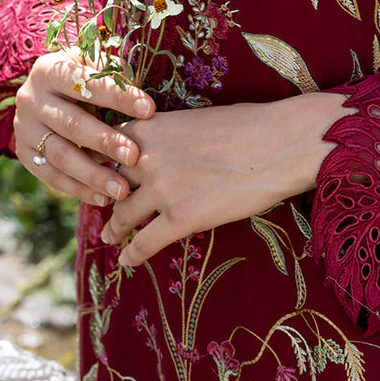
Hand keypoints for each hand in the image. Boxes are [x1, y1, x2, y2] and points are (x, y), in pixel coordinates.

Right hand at [14, 51, 155, 205]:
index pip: (86, 83)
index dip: (119, 96)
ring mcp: (24, 128)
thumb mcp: (97, 65)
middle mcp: (30, 98)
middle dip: (105, 141)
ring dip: (93, 174)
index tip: (149, 110)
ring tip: (121, 189)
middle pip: (71, 124)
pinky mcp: (24, 153)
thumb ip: (115, 75)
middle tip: (134, 156)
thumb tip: (142, 100)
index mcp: (50, 69)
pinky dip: (78, 188)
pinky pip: (51, 175)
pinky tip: (102, 198)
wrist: (49, 92)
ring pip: (60, 155)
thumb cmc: (86, 77)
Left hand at [100, 91, 353, 265]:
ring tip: (108, 235)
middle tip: (100, 205)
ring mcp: (162, 190)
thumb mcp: (196, 119)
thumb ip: (170, 135)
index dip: (106, 162)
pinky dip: (132, 255)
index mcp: (151, 127)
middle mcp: (147, 158)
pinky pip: (145, 243)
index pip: (111, 147)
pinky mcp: (181, 219)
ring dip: (114, 227)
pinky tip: (126, 262)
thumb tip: (165, 149)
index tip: (102, 172)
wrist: (279, 144)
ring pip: (123, 214)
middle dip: (105, 196)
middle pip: (111, 182)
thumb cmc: (248, 124)